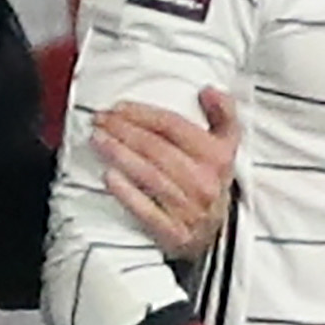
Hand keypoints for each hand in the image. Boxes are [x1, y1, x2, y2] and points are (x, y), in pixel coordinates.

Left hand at [96, 87, 240, 256]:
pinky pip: (147, 211)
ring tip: (98, 140)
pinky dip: (127, 194)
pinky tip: (108, 177)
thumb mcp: (226, 146)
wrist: (212, 233)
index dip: (142, 114)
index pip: (173, 127)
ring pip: (149, 176)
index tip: (117, 108)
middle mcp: (205, 182)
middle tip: (100, 121)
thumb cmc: (209, 181)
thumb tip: (209, 90)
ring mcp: (190, 209)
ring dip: (119, 155)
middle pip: (157, 149)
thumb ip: (223, 114)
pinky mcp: (175, 234)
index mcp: (217, 156)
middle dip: (124, 131)